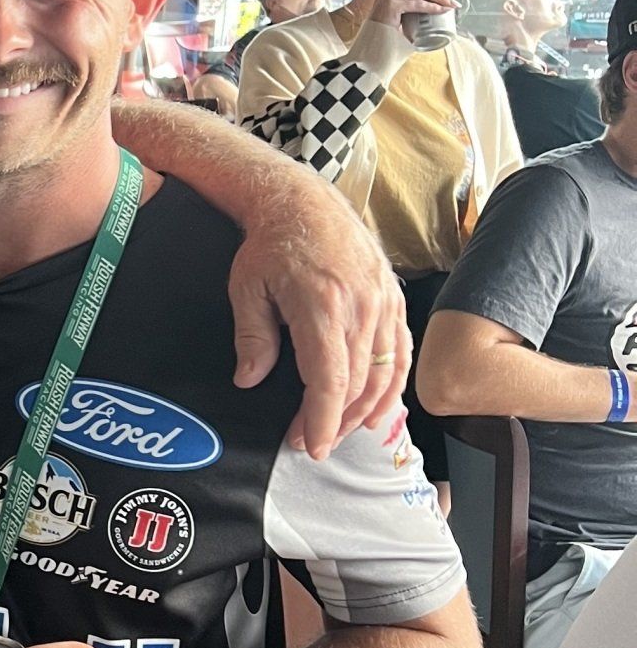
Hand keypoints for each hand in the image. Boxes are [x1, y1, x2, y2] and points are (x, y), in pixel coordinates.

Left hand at [228, 193, 409, 458]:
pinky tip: (378, 406)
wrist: (303, 201)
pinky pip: (400, 352)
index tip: (311, 446)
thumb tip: (249, 379)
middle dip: (337, 422)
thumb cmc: (271, 243)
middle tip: (312, 443)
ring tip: (340, 430)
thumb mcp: (247, 288)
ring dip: (365, 410)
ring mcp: (383, 303)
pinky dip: (393, 384)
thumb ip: (252, 337)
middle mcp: (362, 307)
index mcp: (323, 306)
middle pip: (359, 384)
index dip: (323, 420)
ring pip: (384, 373)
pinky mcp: (393, 299)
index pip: (331, 381)